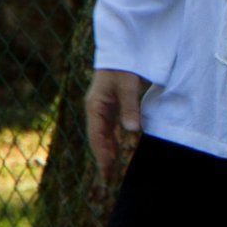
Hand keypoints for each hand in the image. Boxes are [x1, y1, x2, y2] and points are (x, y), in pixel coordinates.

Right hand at [85, 68, 147, 188]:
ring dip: (108, 151)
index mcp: (95, 105)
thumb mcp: (128, 86)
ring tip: (112, 170)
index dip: (101, 153)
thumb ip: (130, 108)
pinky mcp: (111, 105)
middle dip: (103, 157)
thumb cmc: (123, 66)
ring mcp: (103, 107)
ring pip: (104, 134)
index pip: (96, 135)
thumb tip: (131, 130)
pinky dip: (114, 140)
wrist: (122, 48)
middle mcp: (96, 109)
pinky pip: (110, 127)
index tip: (107, 169)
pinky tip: (118, 151)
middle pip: (99, 138)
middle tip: (108, 178)